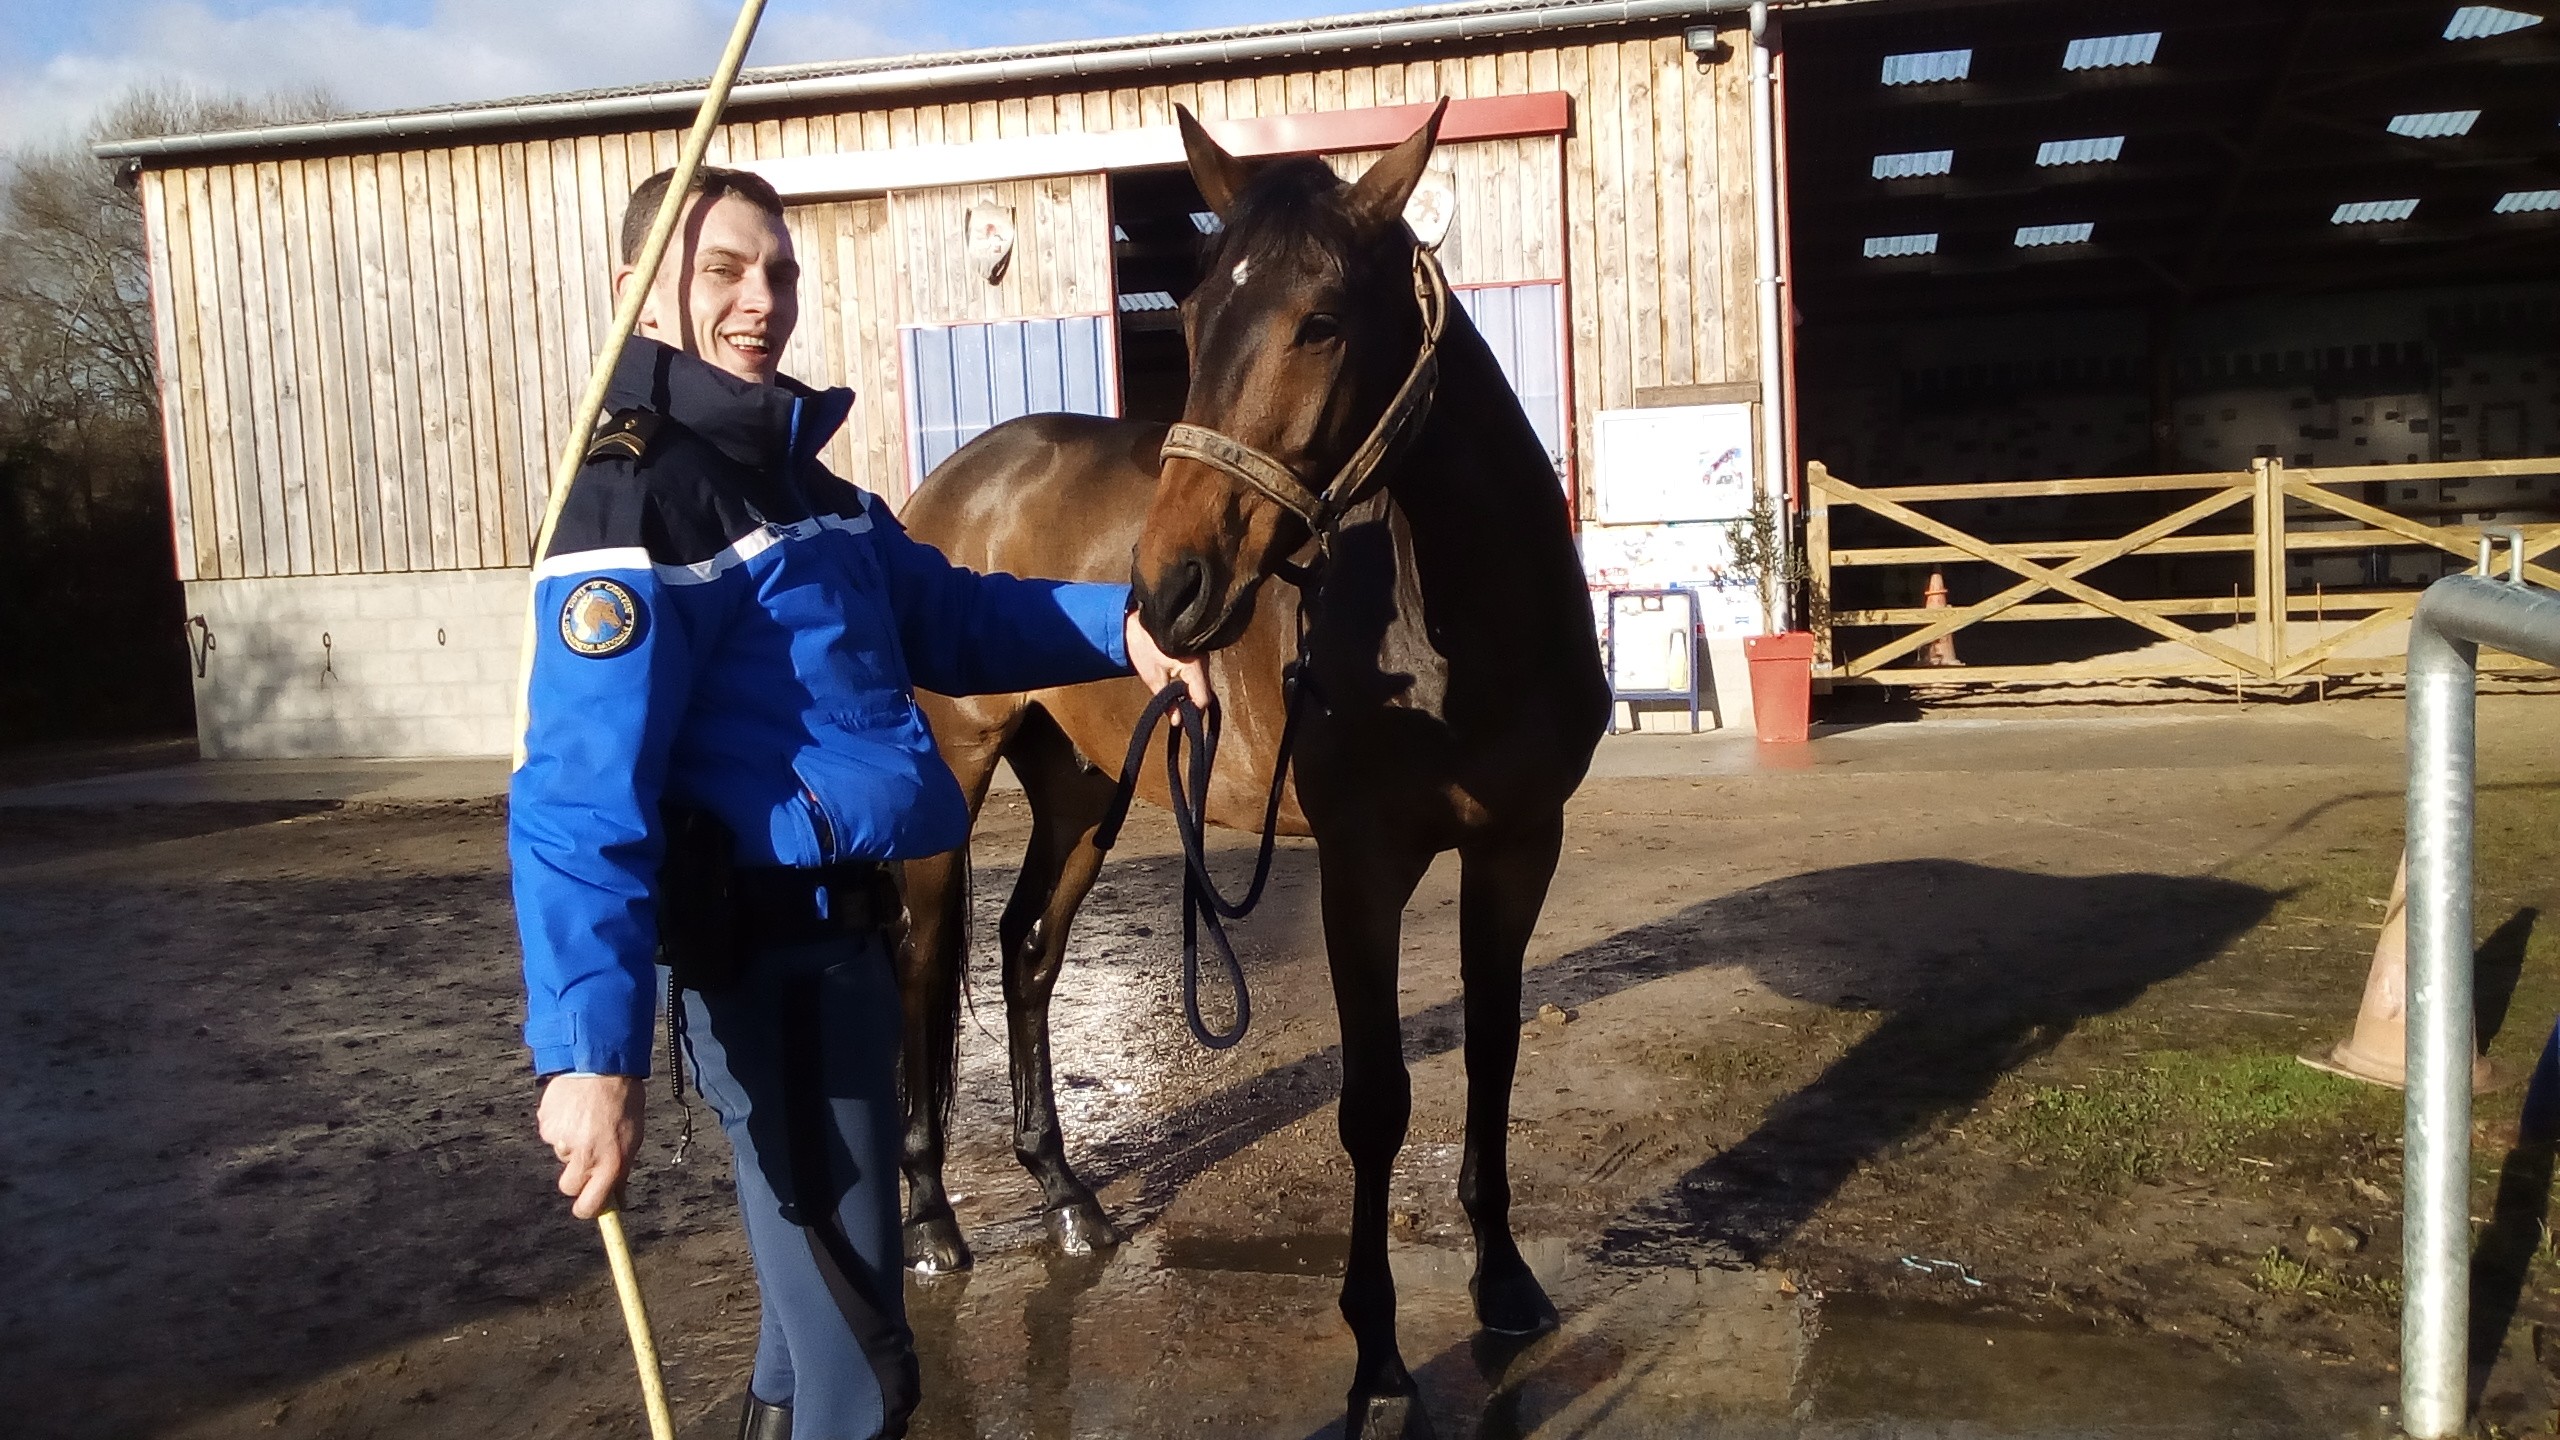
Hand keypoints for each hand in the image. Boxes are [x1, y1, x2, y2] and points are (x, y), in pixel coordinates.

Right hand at [537, 1074, 643, 1219]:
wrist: (602, 1062)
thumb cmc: (624, 1099)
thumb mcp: (633, 1136)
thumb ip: (622, 1170)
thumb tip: (618, 1199)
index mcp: (610, 1163)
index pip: (589, 1205)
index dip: (587, 1208)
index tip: (589, 1204)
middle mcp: (584, 1156)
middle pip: (568, 1186)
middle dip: (576, 1178)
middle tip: (588, 1157)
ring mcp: (562, 1141)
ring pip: (562, 1155)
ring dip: (572, 1143)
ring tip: (587, 1118)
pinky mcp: (546, 1125)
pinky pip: (552, 1134)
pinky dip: (561, 1125)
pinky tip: (574, 1108)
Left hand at [1126, 610, 1213, 715]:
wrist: (1138, 617)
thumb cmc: (1144, 642)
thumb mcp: (1152, 677)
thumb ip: (1167, 701)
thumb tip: (1178, 721)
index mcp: (1195, 667)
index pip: (1203, 699)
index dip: (1193, 714)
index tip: (1181, 722)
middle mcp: (1204, 661)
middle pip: (1205, 693)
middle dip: (1192, 705)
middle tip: (1177, 714)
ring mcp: (1201, 657)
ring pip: (1202, 684)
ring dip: (1190, 695)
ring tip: (1174, 700)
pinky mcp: (1195, 654)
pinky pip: (1197, 675)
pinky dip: (1189, 684)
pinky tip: (1177, 687)